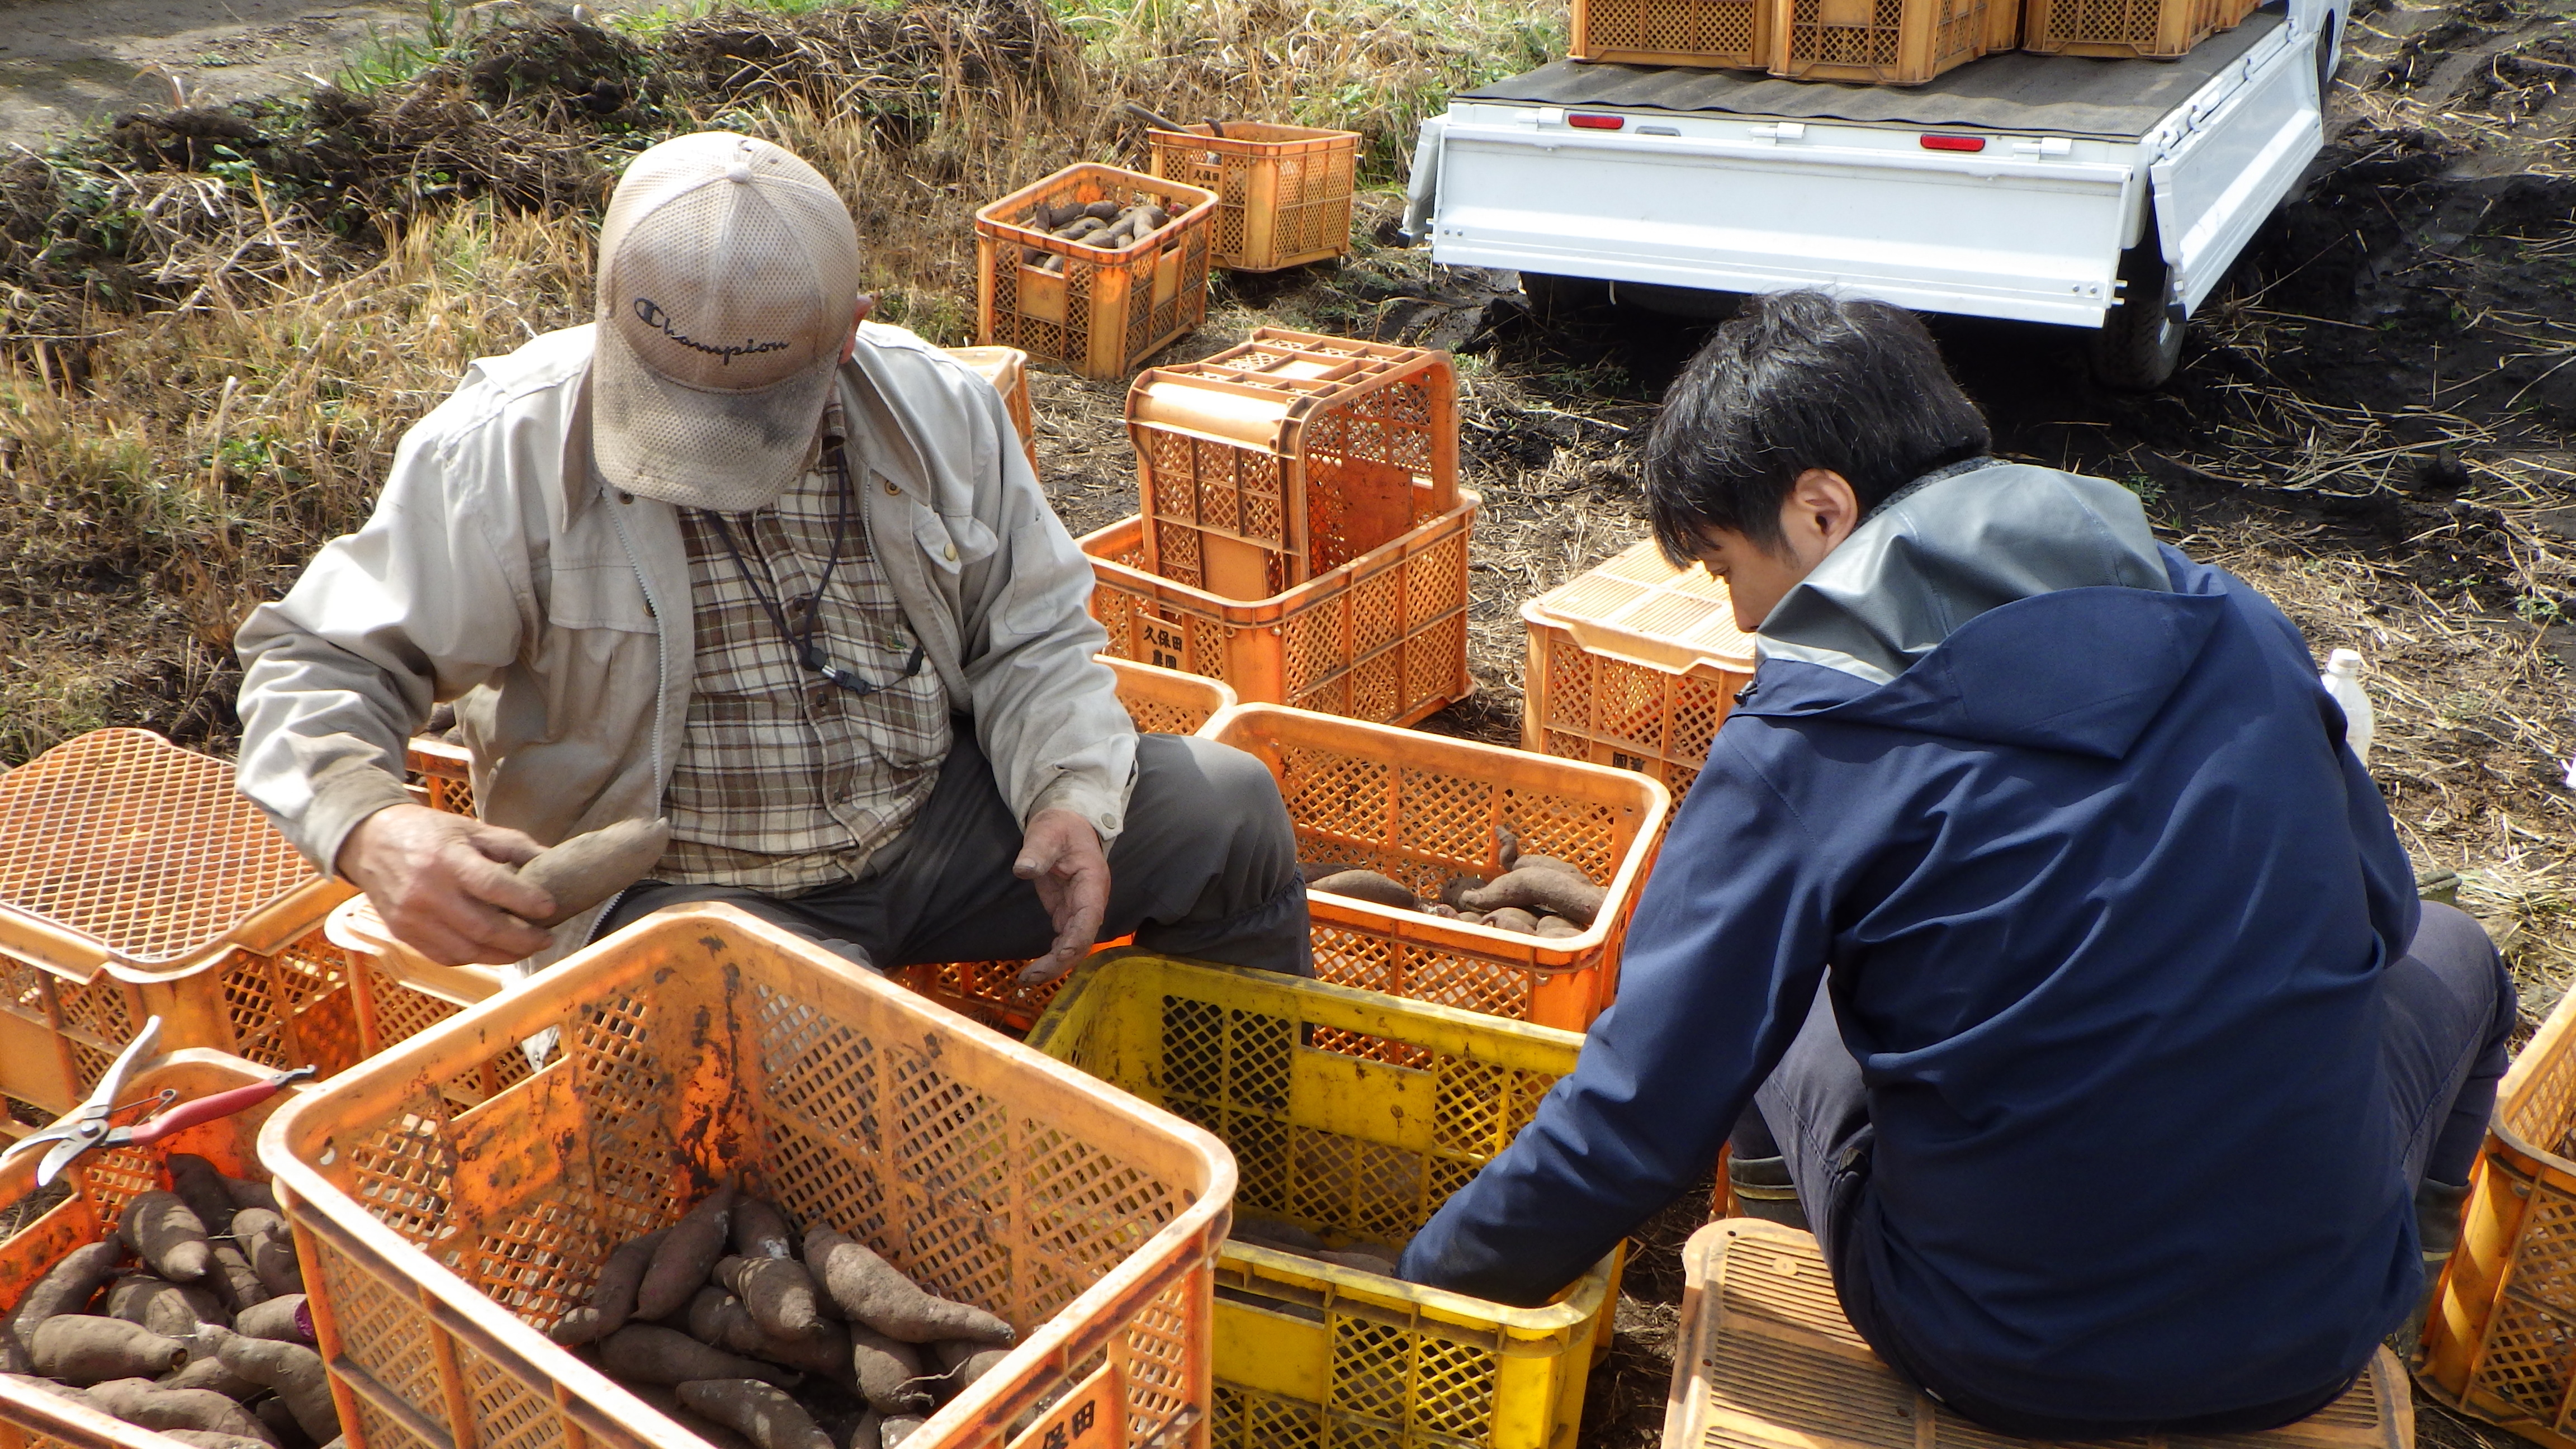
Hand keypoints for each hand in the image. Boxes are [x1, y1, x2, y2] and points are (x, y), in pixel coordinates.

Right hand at [336, 804, 558, 966]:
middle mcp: (427, 892)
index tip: (551, 908)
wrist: (370, 841)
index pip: (492, 886)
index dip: (526, 901)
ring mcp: (412, 917)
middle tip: (546, 938)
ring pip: (467, 950)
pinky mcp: (403, 933)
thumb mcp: (472, 829)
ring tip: (527, 948)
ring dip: (504, 955)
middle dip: (523, 939)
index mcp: (447, 859)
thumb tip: (553, 863)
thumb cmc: (428, 832)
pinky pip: (446, 956)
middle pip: (483, 928)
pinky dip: (476, 958)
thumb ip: (514, 846)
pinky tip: (495, 951)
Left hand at [1013, 809, 1109, 984]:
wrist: (1067, 824)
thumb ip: (1037, 851)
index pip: (1090, 917)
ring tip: (1027, 979)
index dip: (1078, 939)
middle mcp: (1091, 901)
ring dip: (1054, 964)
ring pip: (1074, 945)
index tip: (1060, 955)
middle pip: (1082, 939)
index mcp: (1092, 882)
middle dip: (1060, 961)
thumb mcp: (1047, 832)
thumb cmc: (1060, 827)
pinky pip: (1064, 941)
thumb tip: (1023, 870)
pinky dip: (1052, 957)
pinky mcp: (1067, 913)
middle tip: (1031, 977)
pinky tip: (1035, 970)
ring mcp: (1080, 910)